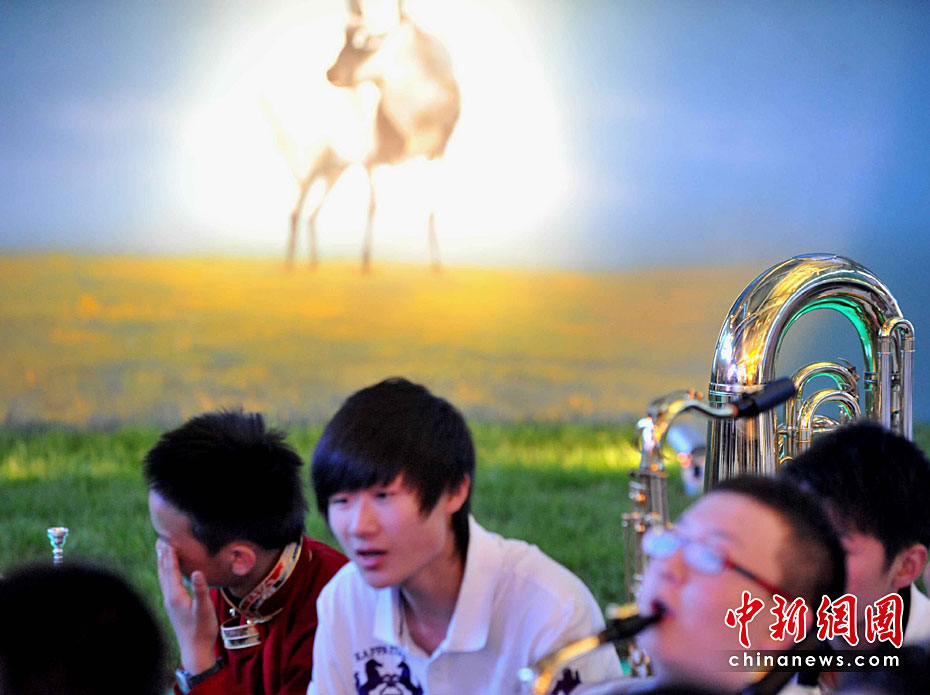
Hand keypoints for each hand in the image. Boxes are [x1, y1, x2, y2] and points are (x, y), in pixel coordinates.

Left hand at [156, 539, 218, 673]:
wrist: (195, 650)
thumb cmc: (202, 629)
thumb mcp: (204, 609)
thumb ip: (201, 589)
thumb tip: (198, 571)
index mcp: (176, 596)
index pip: (171, 570)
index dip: (170, 554)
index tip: (169, 539)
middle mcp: (169, 597)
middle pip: (164, 572)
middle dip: (163, 555)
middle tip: (161, 539)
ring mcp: (170, 603)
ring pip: (163, 578)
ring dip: (163, 563)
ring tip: (161, 551)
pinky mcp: (173, 607)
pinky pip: (167, 584)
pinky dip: (166, 573)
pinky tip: (169, 573)